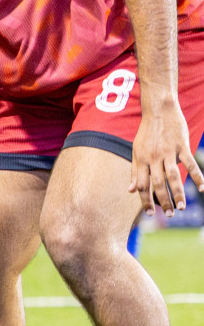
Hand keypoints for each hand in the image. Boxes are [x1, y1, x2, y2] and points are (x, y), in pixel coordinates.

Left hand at [130, 100, 203, 215]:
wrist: (158, 111)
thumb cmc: (146, 133)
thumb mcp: (136, 151)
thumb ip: (134, 171)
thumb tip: (130, 190)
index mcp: (141, 160)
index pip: (142, 185)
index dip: (145, 200)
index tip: (150, 213)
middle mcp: (153, 158)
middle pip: (158, 184)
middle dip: (163, 201)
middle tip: (170, 214)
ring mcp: (168, 152)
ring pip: (173, 177)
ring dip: (178, 194)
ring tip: (181, 207)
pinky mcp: (181, 146)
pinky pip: (190, 164)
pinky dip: (197, 176)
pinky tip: (203, 188)